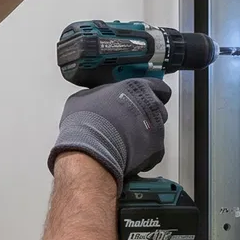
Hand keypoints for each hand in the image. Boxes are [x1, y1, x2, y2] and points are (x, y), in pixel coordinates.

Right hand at [49, 77, 171, 180]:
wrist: (90, 151)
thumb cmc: (86, 124)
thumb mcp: (82, 98)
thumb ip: (98, 93)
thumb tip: (95, 97)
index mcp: (136, 87)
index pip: (157, 86)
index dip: (150, 92)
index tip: (142, 98)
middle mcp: (151, 106)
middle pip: (157, 108)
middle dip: (145, 114)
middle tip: (128, 121)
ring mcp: (157, 128)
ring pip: (156, 129)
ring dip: (144, 133)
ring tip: (125, 139)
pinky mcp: (156, 150)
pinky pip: (153, 150)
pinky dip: (142, 153)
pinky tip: (126, 152)